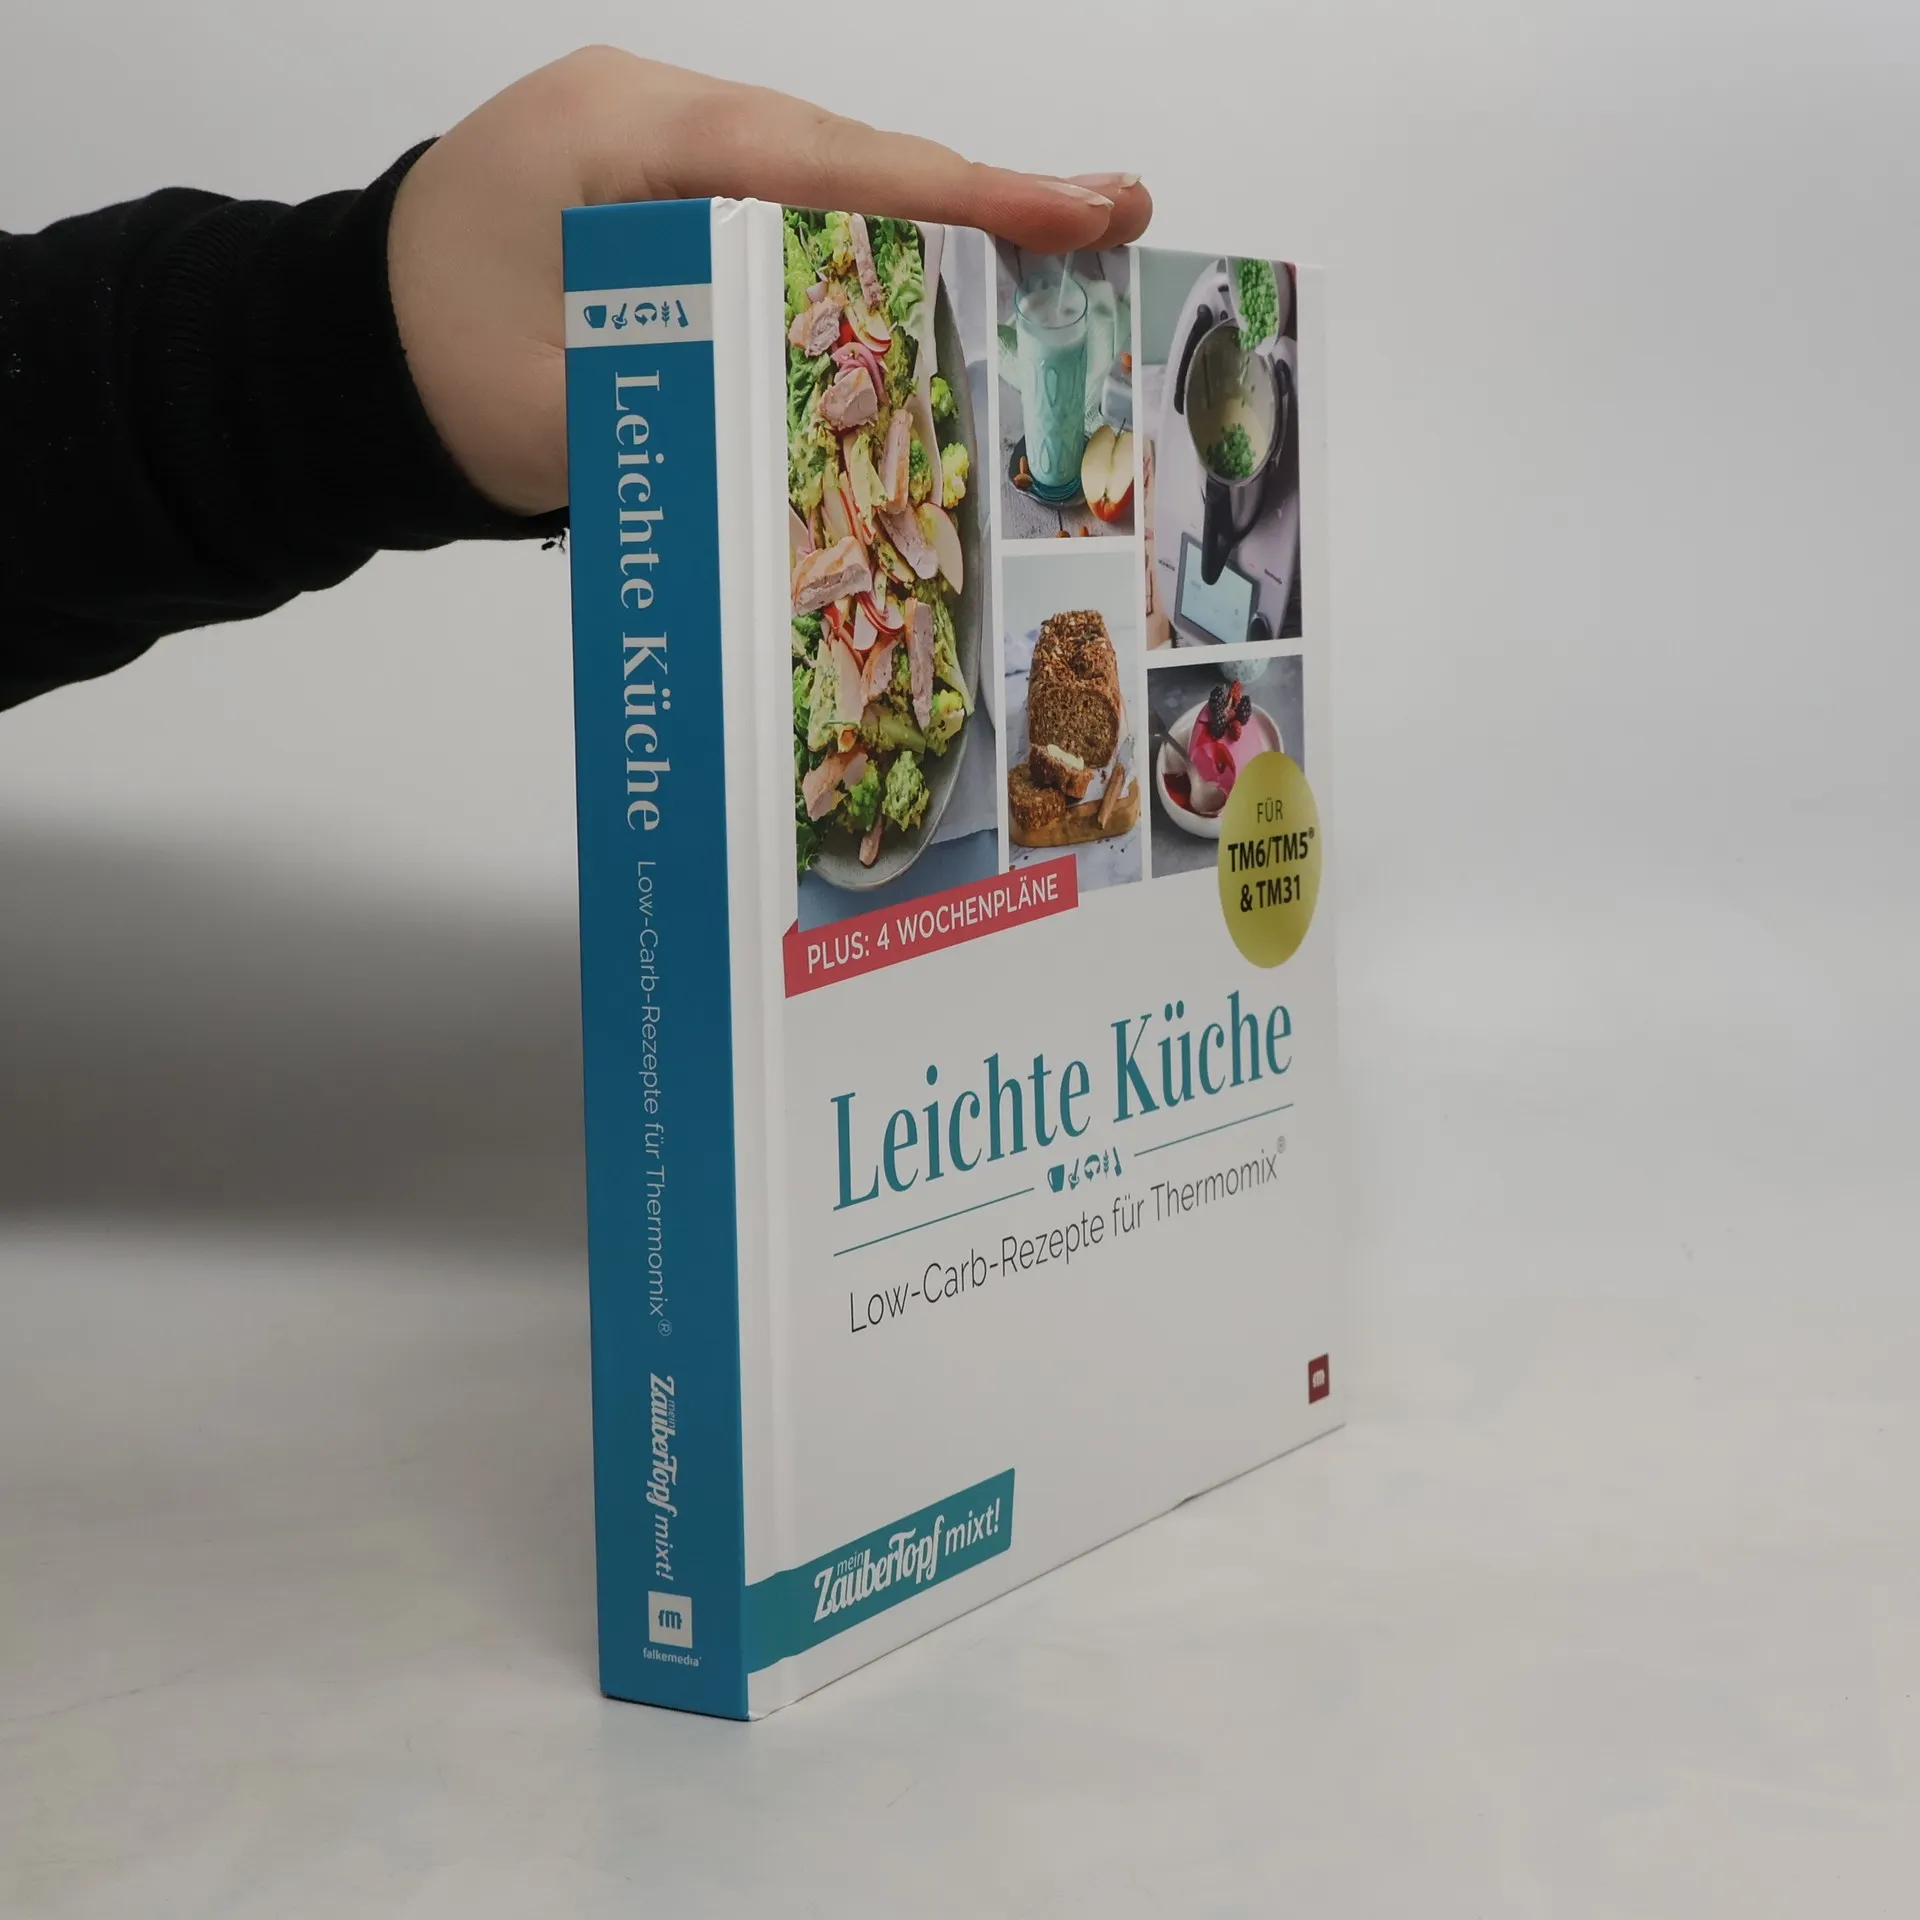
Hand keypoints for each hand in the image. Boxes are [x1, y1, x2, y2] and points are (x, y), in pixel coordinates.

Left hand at [387, 47, 1151, 515]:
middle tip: (1109, 218)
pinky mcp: (661, 195)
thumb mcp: (559, 408)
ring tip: (1060, 241)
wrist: (338, 364)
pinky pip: (781, 209)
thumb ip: (694, 402)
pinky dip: (864, 247)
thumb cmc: (430, 378)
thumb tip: (833, 441)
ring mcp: (657, 149)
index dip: (955, 194)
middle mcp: (653, 117)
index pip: (818, 161)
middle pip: (841, 155)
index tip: (1071, 208)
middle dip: (975, 195)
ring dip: (931, 221)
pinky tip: (941, 275)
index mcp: (624, 136)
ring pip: (822, 180)